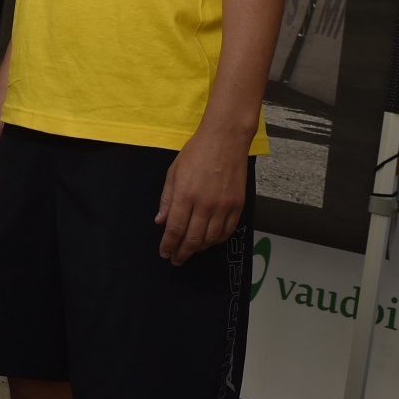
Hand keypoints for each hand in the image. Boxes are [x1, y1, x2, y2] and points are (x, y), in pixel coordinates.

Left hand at [154, 127, 250, 265]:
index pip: (175, 230)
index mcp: (186, 195)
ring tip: (190, 250)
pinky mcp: (237, 205)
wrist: (226, 139)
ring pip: (210, 239)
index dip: (169, 245)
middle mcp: (205, 204)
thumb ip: (167, 199)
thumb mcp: (174, 172)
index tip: (164, 253)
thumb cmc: (197, 152)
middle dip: (182, 253)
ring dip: (198, 249)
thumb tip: (161, 222)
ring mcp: (224, 206)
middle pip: (193, 240)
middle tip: (176, 259)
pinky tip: (208, 240)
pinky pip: (227, 231)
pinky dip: (216, 240)